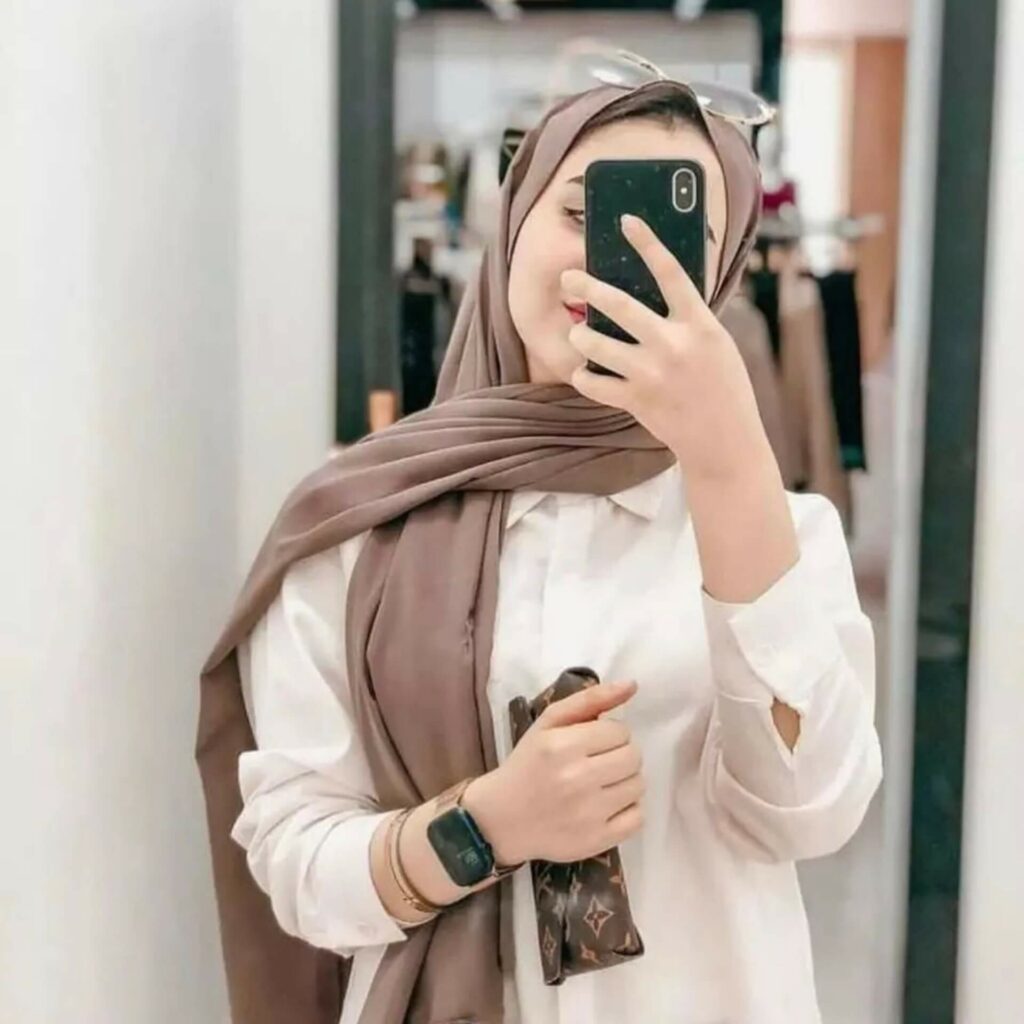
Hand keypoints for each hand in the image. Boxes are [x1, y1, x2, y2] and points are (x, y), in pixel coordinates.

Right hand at [463, 680, 644, 864]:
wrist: (503, 818)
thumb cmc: (528, 764)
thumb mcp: (549, 723)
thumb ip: (590, 699)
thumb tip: (632, 685)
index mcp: (563, 745)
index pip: (620, 732)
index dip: (610, 734)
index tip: (593, 744)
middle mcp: (578, 779)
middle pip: (634, 757)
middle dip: (621, 755)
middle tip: (600, 762)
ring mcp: (589, 813)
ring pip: (638, 786)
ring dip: (625, 781)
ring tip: (601, 784)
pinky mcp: (597, 840)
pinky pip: (637, 818)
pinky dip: (628, 810)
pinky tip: (606, 806)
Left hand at [563, 214, 773, 481]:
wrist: (725, 442)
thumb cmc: (723, 388)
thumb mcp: (716, 344)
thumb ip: (689, 319)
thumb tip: (658, 289)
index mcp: (699, 324)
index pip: (671, 271)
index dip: (647, 242)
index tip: (626, 220)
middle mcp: (673, 345)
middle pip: (619, 305)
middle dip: (587, 287)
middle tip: (568, 278)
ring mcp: (651, 374)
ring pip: (596, 345)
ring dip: (580, 336)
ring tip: (577, 333)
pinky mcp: (636, 401)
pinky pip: (593, 383)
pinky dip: (583, 376)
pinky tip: (583, 371)